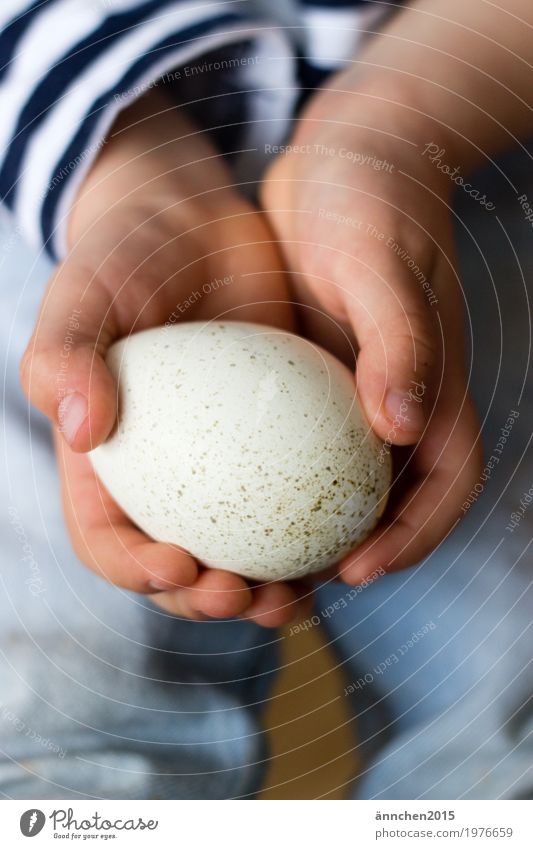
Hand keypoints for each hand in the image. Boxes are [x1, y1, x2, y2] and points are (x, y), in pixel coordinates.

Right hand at [21, 91, 311, 625]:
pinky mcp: (276, 449)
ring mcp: (222, 469)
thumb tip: (82, 431)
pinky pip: (294, 503)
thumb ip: (64, 355)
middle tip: (249, 595)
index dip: (137, 572)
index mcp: (107, 465)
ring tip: (298, 591)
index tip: (182, 565)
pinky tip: (341, 540)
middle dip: (208, 601)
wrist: (199, 226)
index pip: (107, 542)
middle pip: (178, 570)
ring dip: (266, 588)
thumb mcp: (82, 295)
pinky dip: (312, 533)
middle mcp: (164, 479)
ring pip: (242, 552)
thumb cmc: (128, 260)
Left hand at [262, 69, 482, 582]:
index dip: (414, 539)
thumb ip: (400, 343)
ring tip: (247, 565)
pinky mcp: (315, 383)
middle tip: (288, 590)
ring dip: (301, 535)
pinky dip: (268, 484)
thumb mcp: (381, 265)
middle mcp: (398, 404)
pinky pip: (293, 449)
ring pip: (336, 488)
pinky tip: (217, 497)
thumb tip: (403, 430)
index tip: (356, 570)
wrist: (343, 159)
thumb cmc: (371, 204)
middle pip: (388, 507)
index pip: (447, 486)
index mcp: (434, 390)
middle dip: (349, 558)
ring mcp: (357, 396)